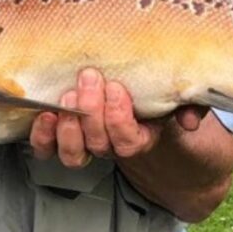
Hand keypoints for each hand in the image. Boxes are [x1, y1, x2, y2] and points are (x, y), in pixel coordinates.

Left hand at [29, 68, 208, 167]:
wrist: (127, 90)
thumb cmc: (150, 89)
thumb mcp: (176, 93)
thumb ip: (189, 103)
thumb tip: (189, 120)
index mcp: (140, 137)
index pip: (128, 142)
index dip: (118, 118)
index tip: (115, 86)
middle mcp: (110, 146)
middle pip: (99, 144)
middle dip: (91, 110)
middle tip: (89, 77)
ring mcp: (84, 144)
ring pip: (73, 154)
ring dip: (68, 126)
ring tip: (67, 96)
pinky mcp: (59, 138)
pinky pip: (47, 149)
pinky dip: (43, 135)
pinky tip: (46, 114)